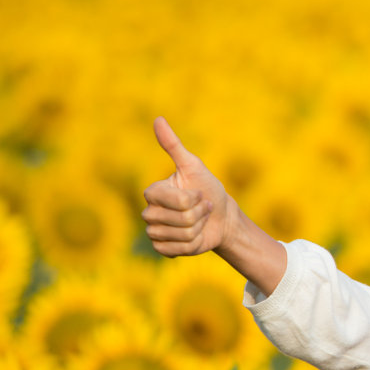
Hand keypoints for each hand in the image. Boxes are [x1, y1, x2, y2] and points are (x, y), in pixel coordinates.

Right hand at [142, 117, 238, 256]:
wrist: (220, 217)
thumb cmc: (207, 189)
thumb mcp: (194, 166)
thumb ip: (174, 145)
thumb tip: (158, 118)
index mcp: (152, 192)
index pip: (176, 200)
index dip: (195, 199)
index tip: (199, 194)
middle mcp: (149, 212)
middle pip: (180, 219)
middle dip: (199, 214)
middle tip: (202, 209)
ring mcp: (154, 232)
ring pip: (182, 235)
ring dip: (199, 229)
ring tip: (199, 222)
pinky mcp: (162, 249)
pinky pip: (178, 250)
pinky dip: (194, 244)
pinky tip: (194, 237)